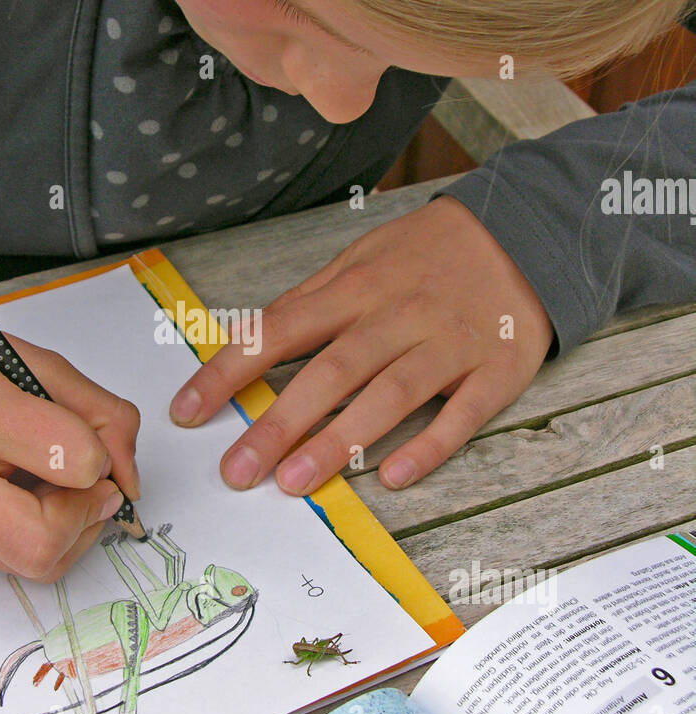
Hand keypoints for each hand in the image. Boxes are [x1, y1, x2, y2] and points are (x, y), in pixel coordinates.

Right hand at [0, 305, 140, 578]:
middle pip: (42, 545)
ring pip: (30, 566)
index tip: (96, 444)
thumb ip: (95, 410)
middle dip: (86, 519)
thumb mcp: (28, 357)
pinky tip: (21, 495)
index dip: (102, 457)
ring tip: (55, 487)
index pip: (73, 460)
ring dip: (67, 534)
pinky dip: (32, 534)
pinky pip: (3, 559)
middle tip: (89, 487)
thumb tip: (128, 475)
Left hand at [168, 196, 553, 493]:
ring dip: (340, 440)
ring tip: (293, 482)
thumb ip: (310, 302)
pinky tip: (392, 477)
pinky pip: (461, 414)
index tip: (187, 413)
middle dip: (278, 423)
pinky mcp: (496, 370)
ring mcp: (450, 344)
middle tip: (236, 472)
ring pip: (390, 394)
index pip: (279, 330)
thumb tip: (245, 340)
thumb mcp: (363, 258)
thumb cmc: (428, 254)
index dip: (229, 371)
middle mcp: (399, 315)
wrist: (526, 231)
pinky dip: (428, 445)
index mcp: (356, 287)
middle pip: (332, 370)